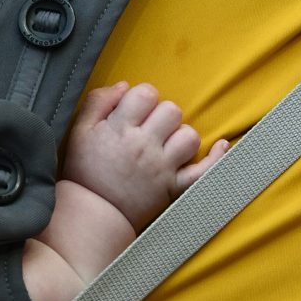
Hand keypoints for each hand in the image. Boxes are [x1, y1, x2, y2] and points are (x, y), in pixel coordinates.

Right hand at [63, 81, 227, 229]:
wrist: (92, 214)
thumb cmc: (85, 171)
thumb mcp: (79, 130)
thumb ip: (98, 101)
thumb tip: (125, 86)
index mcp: (120, 129)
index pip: (146, 94)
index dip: (142, 97)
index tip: (135, 110)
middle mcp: (145, 146)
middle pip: (171, 111)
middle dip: (161, 114)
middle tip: (148, 129)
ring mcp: (163, 168)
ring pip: (190, 136)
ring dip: (181, 135)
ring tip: (167, 143)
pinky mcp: (174, 188)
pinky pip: (203, 172)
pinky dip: (216, 158)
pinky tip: (221, 145)